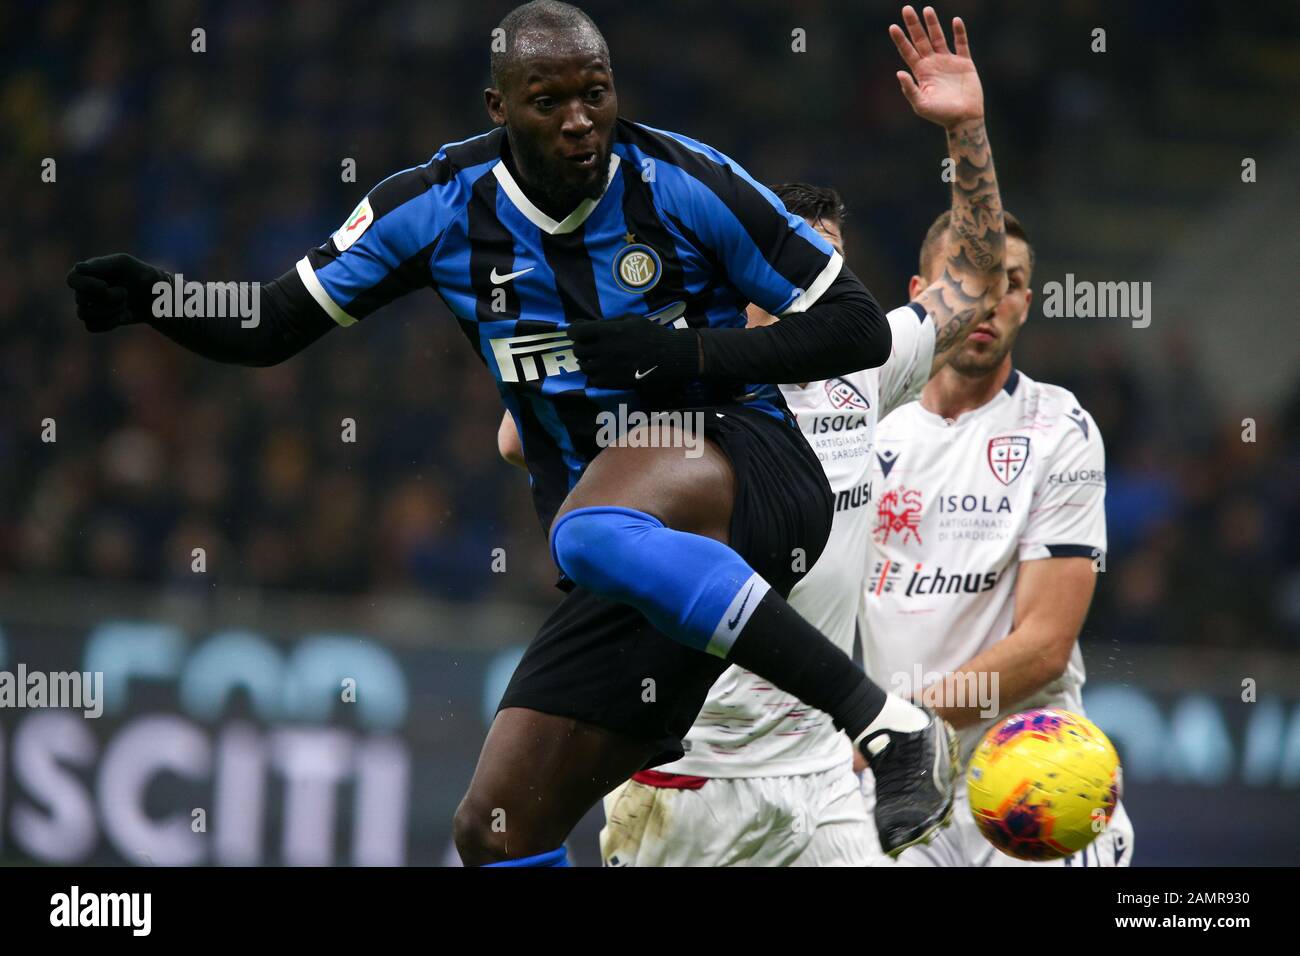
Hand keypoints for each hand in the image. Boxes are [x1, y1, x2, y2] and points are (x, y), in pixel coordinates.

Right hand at [66, 254, 166, 332]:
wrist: (156, 299)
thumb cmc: (141, 276)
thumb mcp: (126, 264)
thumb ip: (102, 264)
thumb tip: (78, 267)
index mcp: (87, 271)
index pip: (72, 279)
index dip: (86, 285)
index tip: (105, 286)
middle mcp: (83, 288)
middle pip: (81, 299)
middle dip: (107, 298)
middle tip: (125, 293)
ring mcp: (87, 305)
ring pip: (84, 314)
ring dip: (109, 311)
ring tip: (124, 304)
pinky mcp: (94, 320)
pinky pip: (91, 326)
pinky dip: (109, 323)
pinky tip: (122, 316)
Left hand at [567, 315, 699, 389]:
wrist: (669, 356)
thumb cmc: (650, 334)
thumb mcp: (629, 319)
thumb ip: (606, 322)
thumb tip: (583, 323)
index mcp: (606, 331)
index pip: (575, 332)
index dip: (575, 331)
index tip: (580, 333)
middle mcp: (603, 349)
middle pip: (578, 350)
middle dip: (582, 347)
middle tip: (592, 346)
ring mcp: (606, 367)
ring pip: (584, 366)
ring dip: (588, 362)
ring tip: (600, 359)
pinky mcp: (612, 382)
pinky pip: (593, 380)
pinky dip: (596, 375)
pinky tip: (606, 370)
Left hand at [889, 6, 982, 129]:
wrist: (964, 118)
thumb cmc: (941, 115)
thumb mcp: (921, 104)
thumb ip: (909, 89)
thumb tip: (899, 73)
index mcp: (921, 72)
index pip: (908, 52)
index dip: (900, 39)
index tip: (893, 27)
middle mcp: (933, 64)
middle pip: (920, 40)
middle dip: (913, 25)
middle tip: (906, 9)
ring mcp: (948, 61)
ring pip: (938, 38)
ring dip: (933, 24)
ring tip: (927, 10)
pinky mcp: (964, 63)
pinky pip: (961, 43)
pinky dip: (959, 32)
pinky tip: (955, 21)